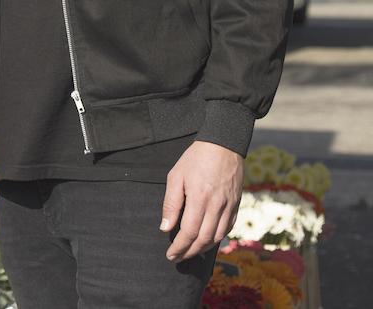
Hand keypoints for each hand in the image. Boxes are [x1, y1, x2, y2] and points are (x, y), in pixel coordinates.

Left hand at [161, 141, 244, 260]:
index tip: (170, 254)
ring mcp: (229, 206)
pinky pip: (228, 228)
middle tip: (178, 257)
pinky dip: (218, 238)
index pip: (189, 232)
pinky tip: (208, 240)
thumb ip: (171, 203)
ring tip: (191, 252)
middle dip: (190, 252)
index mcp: (200, 198)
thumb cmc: (195, 158)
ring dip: (204, 248)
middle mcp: (217, 206)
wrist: (223, 145)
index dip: (179, 247)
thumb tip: (166, 227)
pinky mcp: (237, 204)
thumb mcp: (175, 176)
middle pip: (204, 239)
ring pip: (218, 236)